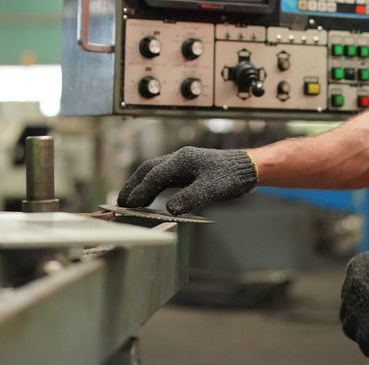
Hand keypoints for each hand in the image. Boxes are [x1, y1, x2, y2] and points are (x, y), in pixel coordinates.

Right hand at [116, 147, 257, 215]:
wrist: (248, 167)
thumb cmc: (231, 176)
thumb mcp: (211, 189)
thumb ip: (190, 198)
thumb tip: (169, 209)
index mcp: (182, 159)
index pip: (154, 175)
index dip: (141, 191)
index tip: (129, 205)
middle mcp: (179, 158)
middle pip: (148, 169)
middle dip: (133, 185)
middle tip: (120, 202)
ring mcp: (183, 163)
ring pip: (154, 170)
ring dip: (140, 184)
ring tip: (129, 199)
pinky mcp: (188, 169)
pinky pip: (163, 175)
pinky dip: (152, 184)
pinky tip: (149, 194)